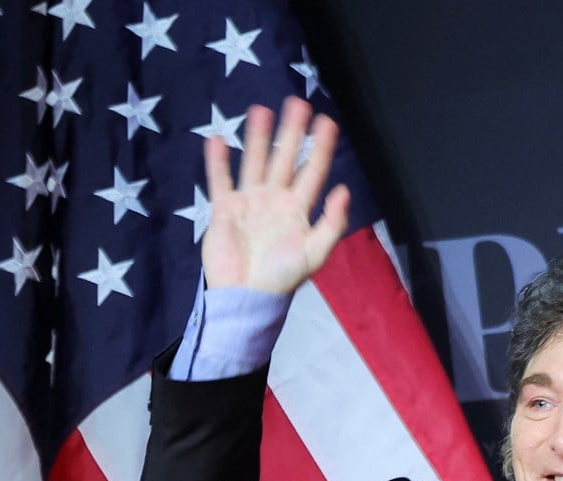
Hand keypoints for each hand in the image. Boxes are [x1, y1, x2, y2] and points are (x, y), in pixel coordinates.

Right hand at [201, 96, 350, 293]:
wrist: (246, 295)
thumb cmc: (282, 277)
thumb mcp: (316, 253)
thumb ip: (331, 223)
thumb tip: (344, 189)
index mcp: (298, 209)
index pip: (313, 171)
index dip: (321, 147)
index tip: (327, 122)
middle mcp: (275, 200)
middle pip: (285, 158)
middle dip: (291, 132)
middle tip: (297, 103)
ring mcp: (249, 202)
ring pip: (254, 162)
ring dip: (257, 137)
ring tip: (261, 110)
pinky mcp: (224, 209)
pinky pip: (220, 180)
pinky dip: (218, 162)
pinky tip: (218, 139)